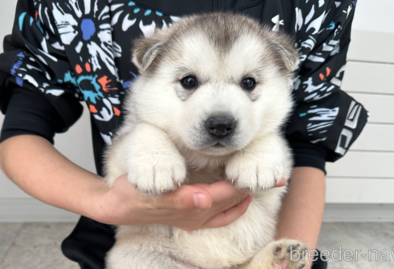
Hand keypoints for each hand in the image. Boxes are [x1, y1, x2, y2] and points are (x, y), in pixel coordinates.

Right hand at [92, 174, 285, 230]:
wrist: (117, 205)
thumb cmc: (133, 194)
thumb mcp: (151, 193)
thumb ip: (178, 199)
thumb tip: (204, 200)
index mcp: (192, 208)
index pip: (228, 195)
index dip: (249, 185)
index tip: (271, 176)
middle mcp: (198, 216)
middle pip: (233, 203)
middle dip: (254, 190)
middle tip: (276, 177)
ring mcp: (195, 218)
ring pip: (228, 209)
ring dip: (245, 197)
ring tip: (259, 184)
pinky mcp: (190, 215)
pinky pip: (219, 213)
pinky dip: (232, 205)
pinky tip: (235, 196)